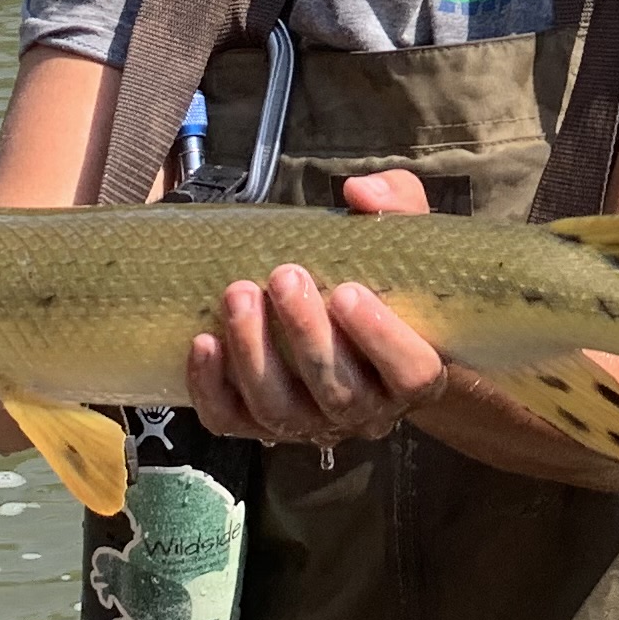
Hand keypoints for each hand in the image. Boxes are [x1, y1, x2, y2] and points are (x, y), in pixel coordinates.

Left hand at [187, 168, 448, 446]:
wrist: (351, 331)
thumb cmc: (384, 281)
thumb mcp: (405, 238)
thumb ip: (397, 206)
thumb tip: (359, 192)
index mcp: (414, 374)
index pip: (411, 373)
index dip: (381, 339)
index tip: (348, 291)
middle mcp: (366, 412)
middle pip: (338, 393)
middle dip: (306, 335)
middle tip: (284, 275)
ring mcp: (311, 425)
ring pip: (281, 410)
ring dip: (254, 355)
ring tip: (238, 295)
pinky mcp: (260, 427)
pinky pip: (232, 420)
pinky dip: (212, 387)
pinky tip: (204, 342)